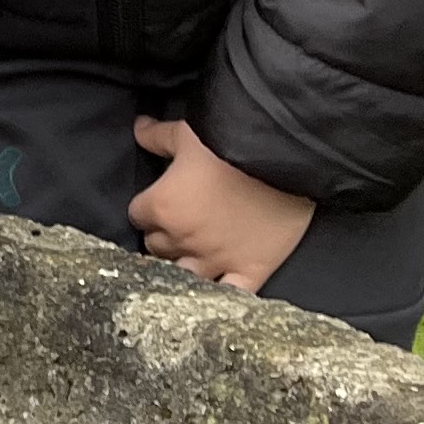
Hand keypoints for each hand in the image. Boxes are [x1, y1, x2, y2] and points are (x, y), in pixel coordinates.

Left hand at [127, 117, 313, 290]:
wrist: (286, 159)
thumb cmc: (231, 142)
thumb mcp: (188, 132)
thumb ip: (158, 136)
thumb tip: (138, 128)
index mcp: (163, 206)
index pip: (137, 215)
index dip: (147, 207)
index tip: (159, 200)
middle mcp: (184, 239)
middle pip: (156, 248)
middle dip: (163, 236)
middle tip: (178, 224)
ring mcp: (217, 260)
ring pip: (182, 275)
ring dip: (182, 265)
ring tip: (192, 254)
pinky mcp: (251, 270)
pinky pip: (228, 295)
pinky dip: (220, 294)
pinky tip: (215, 290)